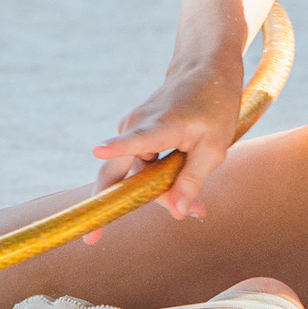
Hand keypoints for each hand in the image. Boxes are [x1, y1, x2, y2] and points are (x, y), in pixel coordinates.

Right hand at [83, 65, 242, 231]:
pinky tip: (179, 183)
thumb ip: (193, 180)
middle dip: (109, 204)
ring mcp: (132, 128)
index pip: (137, 138)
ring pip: (133, 174)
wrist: (203, 70)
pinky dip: (155, 179)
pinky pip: (138, 166)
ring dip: (155, 192)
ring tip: (191, 203)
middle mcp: (138, 125)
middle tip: (93, 238)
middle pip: (114, 171)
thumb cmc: (213, 108)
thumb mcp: (214, 148)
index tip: (98, 149)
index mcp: (163, 125)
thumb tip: (178, 214)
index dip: (118, 146)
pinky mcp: (133, 132)